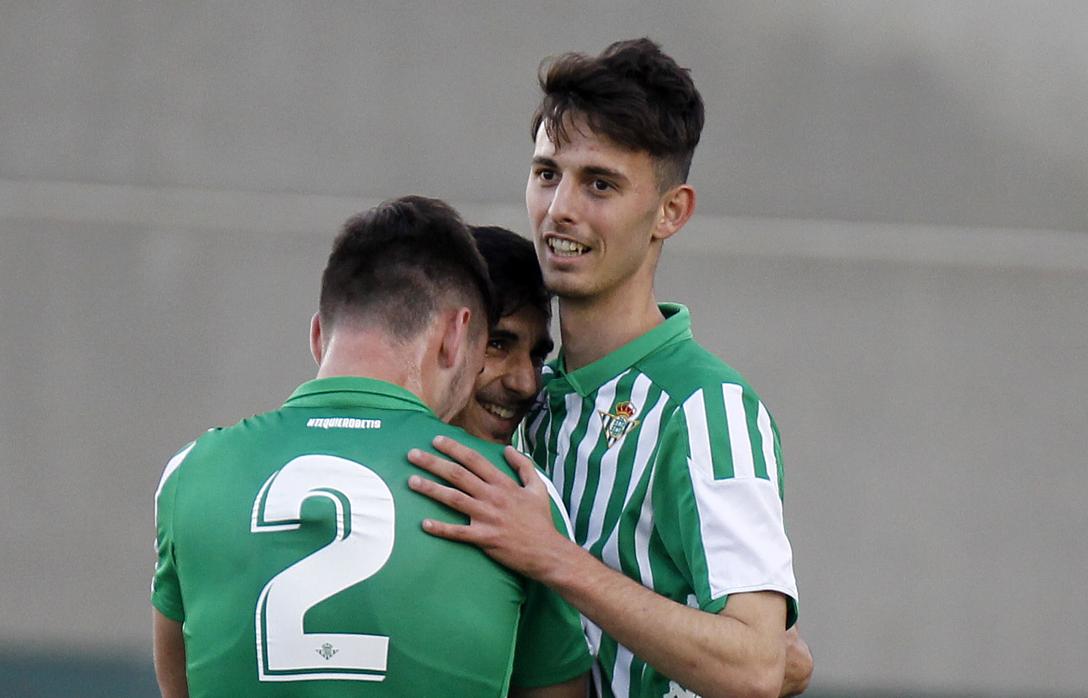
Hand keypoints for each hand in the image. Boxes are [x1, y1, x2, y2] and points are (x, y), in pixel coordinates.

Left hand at [407, 436, 572, 578]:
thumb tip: (508, 449)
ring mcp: (487, 517)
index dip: (454, 448)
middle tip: (412, 455)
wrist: (547, 552)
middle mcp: (493, 497)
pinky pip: (458, 532)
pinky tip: (424, 524)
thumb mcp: (539, 488)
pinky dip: (441, 528)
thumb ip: (524, 466)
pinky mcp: (484, 538)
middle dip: (433, 463)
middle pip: (458, 475)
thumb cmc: (541, 521)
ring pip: (454, 499)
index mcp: (503, 484)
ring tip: (411, 481)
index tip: (436, 440)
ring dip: (431, 489)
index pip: (474, 460)